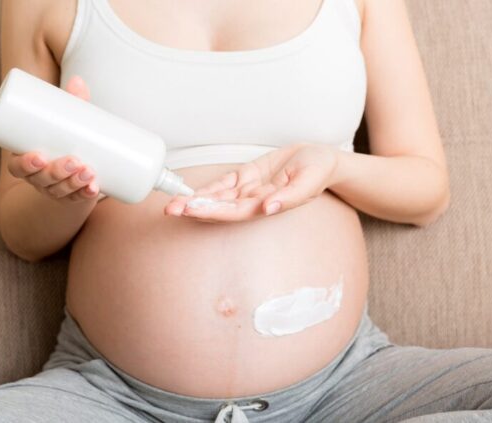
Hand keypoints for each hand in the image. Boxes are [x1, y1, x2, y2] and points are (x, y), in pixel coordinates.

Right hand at [6, 75, 104, 203]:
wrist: (69, 168)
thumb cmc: (60, 138)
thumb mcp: (63, 122)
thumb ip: (70, 103)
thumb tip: (77, 80)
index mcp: (27, 161)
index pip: (18, 168)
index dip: (26, 164)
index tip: (40, 156)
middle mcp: (38, 179)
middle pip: (43, 180)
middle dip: (58, 172)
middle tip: (74, 160)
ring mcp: (55, 190)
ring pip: (60, 190)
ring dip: (74, 183)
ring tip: (89, 171)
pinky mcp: (73, 196)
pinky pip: (77, 200)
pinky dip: (86, 195)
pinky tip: (94, 189)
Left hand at [164, 143, 338, 222]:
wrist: (319, 159)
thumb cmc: (317, 171)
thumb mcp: (308, 181)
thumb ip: (289, 197)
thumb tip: (268, 209)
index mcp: (267, 205)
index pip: (235, 212)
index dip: (213, 210)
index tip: (193, 209)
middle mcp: (254, 202)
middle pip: (220, 208)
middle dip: (196, 208)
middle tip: (172, 209)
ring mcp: (248, 190)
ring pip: (217, 198)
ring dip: (195, 200)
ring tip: (172, 203)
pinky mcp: (245, 177)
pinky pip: (223, 184)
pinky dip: (206, 188)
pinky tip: (188, 192)